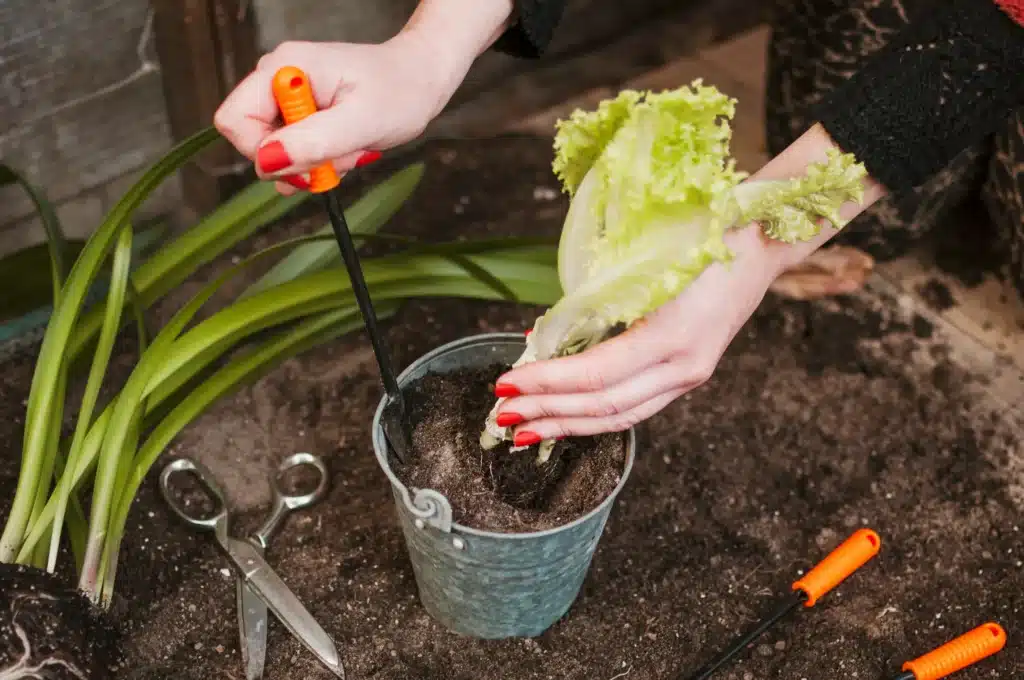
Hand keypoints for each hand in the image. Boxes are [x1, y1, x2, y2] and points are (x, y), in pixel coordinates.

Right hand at [214, 35, 450, 192]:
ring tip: (350, 146)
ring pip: (278, 151)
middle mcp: (279, 79)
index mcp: (285, 69)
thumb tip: (266, 161)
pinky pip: (296, 150)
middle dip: (298, 160)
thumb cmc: (400, 91)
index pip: (234, 120)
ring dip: (315, 162)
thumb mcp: (361, 123)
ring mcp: (289, 96)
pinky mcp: (302, 112)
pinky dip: (321, 159)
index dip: (262, 152)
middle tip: (341, 153)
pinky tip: (346, 148)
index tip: (306, 160)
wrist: (422, 78)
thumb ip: (313, 142)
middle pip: (255, 140)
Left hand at [494, 226, 784, 441]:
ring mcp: (689, 376)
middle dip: (548, 412)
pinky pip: (634, 408)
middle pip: (604, 406)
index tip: (506, 384)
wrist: (760, 242)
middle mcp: (684, 366)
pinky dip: (594, 417)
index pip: (596, 373)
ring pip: (620, 417)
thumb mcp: (646, 260)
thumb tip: (542, 335)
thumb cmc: (703, 236)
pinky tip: (564, 419)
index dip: (547, 383)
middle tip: (501, 416)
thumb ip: (595, 300)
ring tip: (525, 431)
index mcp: (674, 335)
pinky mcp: (686, 376)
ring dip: (568, 425)